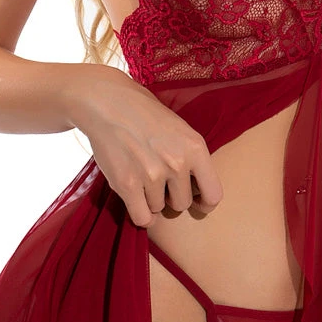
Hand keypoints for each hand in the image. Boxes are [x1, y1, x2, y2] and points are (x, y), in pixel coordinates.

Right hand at [67, 64, 223, 228]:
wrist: (108, 103)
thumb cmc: (145, 115)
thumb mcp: (180, 130)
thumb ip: (192, 158)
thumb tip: (198, 192)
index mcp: (196, 148)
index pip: (213, 194)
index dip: (205, 203)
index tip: (197, 202)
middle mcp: (177, 163)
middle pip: (182, 204)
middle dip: (171, 197)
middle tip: (158, 179)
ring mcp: (152, 174)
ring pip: (159, 209)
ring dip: (150, 199)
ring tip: (140, 175)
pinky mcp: (128, 184)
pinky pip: (141, 218)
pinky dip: (139, 214)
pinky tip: (135, 199)